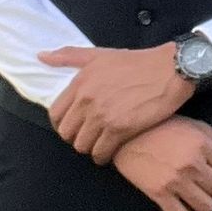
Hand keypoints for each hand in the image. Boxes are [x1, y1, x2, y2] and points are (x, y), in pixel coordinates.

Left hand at [40, 41, 190, 163]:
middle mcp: (87, 100)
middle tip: (88, 137)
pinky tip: (110, 151)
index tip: (73, 126)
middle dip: (75, 138)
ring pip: (82, 146)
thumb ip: (69, 56)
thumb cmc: (137, 62)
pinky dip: (104, 156)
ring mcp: (102, 116)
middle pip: (67, 133)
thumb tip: (41, 56)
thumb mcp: (100, 54)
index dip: (62, 124)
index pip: (55, 114)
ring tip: (100, 145)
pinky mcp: (120, 129)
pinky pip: (101, 152)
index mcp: (80, 82)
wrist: (170, 70)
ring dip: (90, 148)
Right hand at [110, 118, 211, 210]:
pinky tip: (180, 204)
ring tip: (192, 191)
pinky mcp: (158, 194)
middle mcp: (191, 163)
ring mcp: (175, 180)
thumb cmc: (164, 127)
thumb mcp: (196, 126)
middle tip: (200, 178)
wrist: (125, 134)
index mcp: (202, 143)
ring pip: (207, 207)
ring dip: (202, 201)